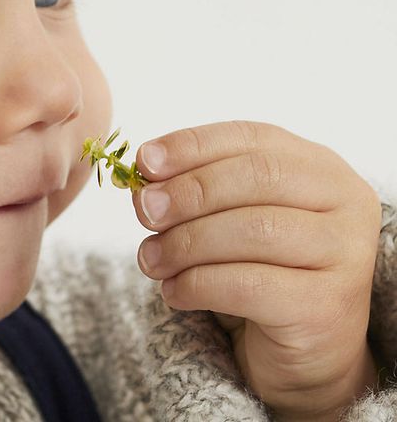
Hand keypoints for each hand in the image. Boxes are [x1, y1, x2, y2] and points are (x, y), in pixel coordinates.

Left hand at [132, 120, 382, 419]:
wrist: (303, 350)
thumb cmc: (259, 272)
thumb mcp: (229, 220)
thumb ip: (195, 193)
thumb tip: (143, 182)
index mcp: (318, 167)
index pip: (252, 138)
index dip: (193, 145)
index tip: (143, 161)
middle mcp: (343, 202)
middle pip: (257, 177)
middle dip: (189, 192)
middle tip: (143, 212)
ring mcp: (345, 254)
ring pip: (253, 230)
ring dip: (186, 243)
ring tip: (149, 259)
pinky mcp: (325, 306)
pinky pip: (249, 286)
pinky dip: (197, 285)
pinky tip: (173, 291)